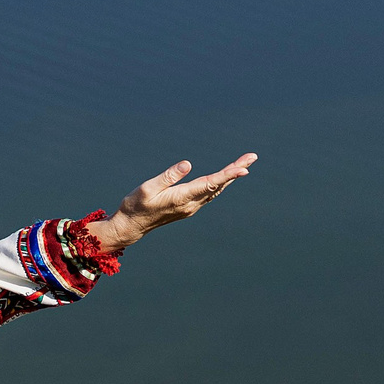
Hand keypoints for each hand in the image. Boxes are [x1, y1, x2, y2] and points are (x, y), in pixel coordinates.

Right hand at [85, 153, 256, 254]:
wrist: (131, 226)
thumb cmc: (135, 206)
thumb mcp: (147, 188)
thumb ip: (168, 176)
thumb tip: (188, 164)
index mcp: (182, 198)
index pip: (210, 184)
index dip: (228, 175)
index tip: (244, 169)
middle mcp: (191, 204)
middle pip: (218, 185)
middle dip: (236, 170)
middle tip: (252, 157)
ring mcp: (191, 207)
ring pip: (216, 189)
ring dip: (231, 176)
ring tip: (245, 163)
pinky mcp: (188, 207)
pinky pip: (210, 193)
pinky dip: (221, 182)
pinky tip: (227, 177)